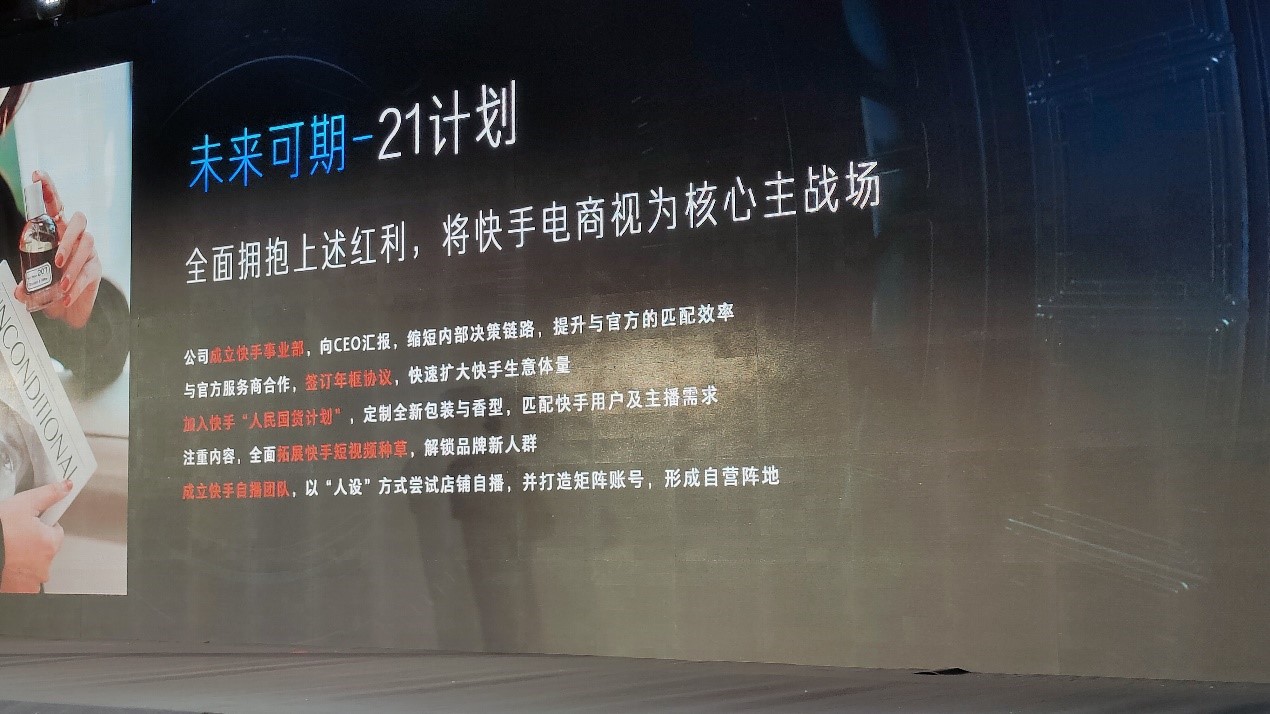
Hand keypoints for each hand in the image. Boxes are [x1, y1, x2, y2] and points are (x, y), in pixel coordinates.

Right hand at [0, 480, 69, 592]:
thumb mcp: (23, 504)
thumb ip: (48, 494)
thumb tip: (66, 486)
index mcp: (50, 543)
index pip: (55, 530)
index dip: (42, 524)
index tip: (30, 523)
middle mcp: (45, 565)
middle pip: (44, 547)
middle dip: (33, 541)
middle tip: (15, 535)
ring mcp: (31, 580)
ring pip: (33, 563)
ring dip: (23, 557)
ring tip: (9, 548)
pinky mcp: (18, 589)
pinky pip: (22, 579)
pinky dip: (15, 571)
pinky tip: (8, 561)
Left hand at [13, 170, 100, 328]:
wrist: (70, 307)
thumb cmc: (51, 284)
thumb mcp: (36, 278)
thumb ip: (28, 281)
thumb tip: (20, 290)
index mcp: (58, 231)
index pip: (55, 206)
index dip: (49, 189)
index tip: (37, 174)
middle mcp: (75, 236)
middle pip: (79, 221)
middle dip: (68, 238)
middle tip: (57, 260)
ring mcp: (88, 251)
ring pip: (87, 246)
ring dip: (73, 265)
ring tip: (60, 285)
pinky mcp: (96, 268)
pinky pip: (89, 272)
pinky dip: (77, 286)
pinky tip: (66, 296)